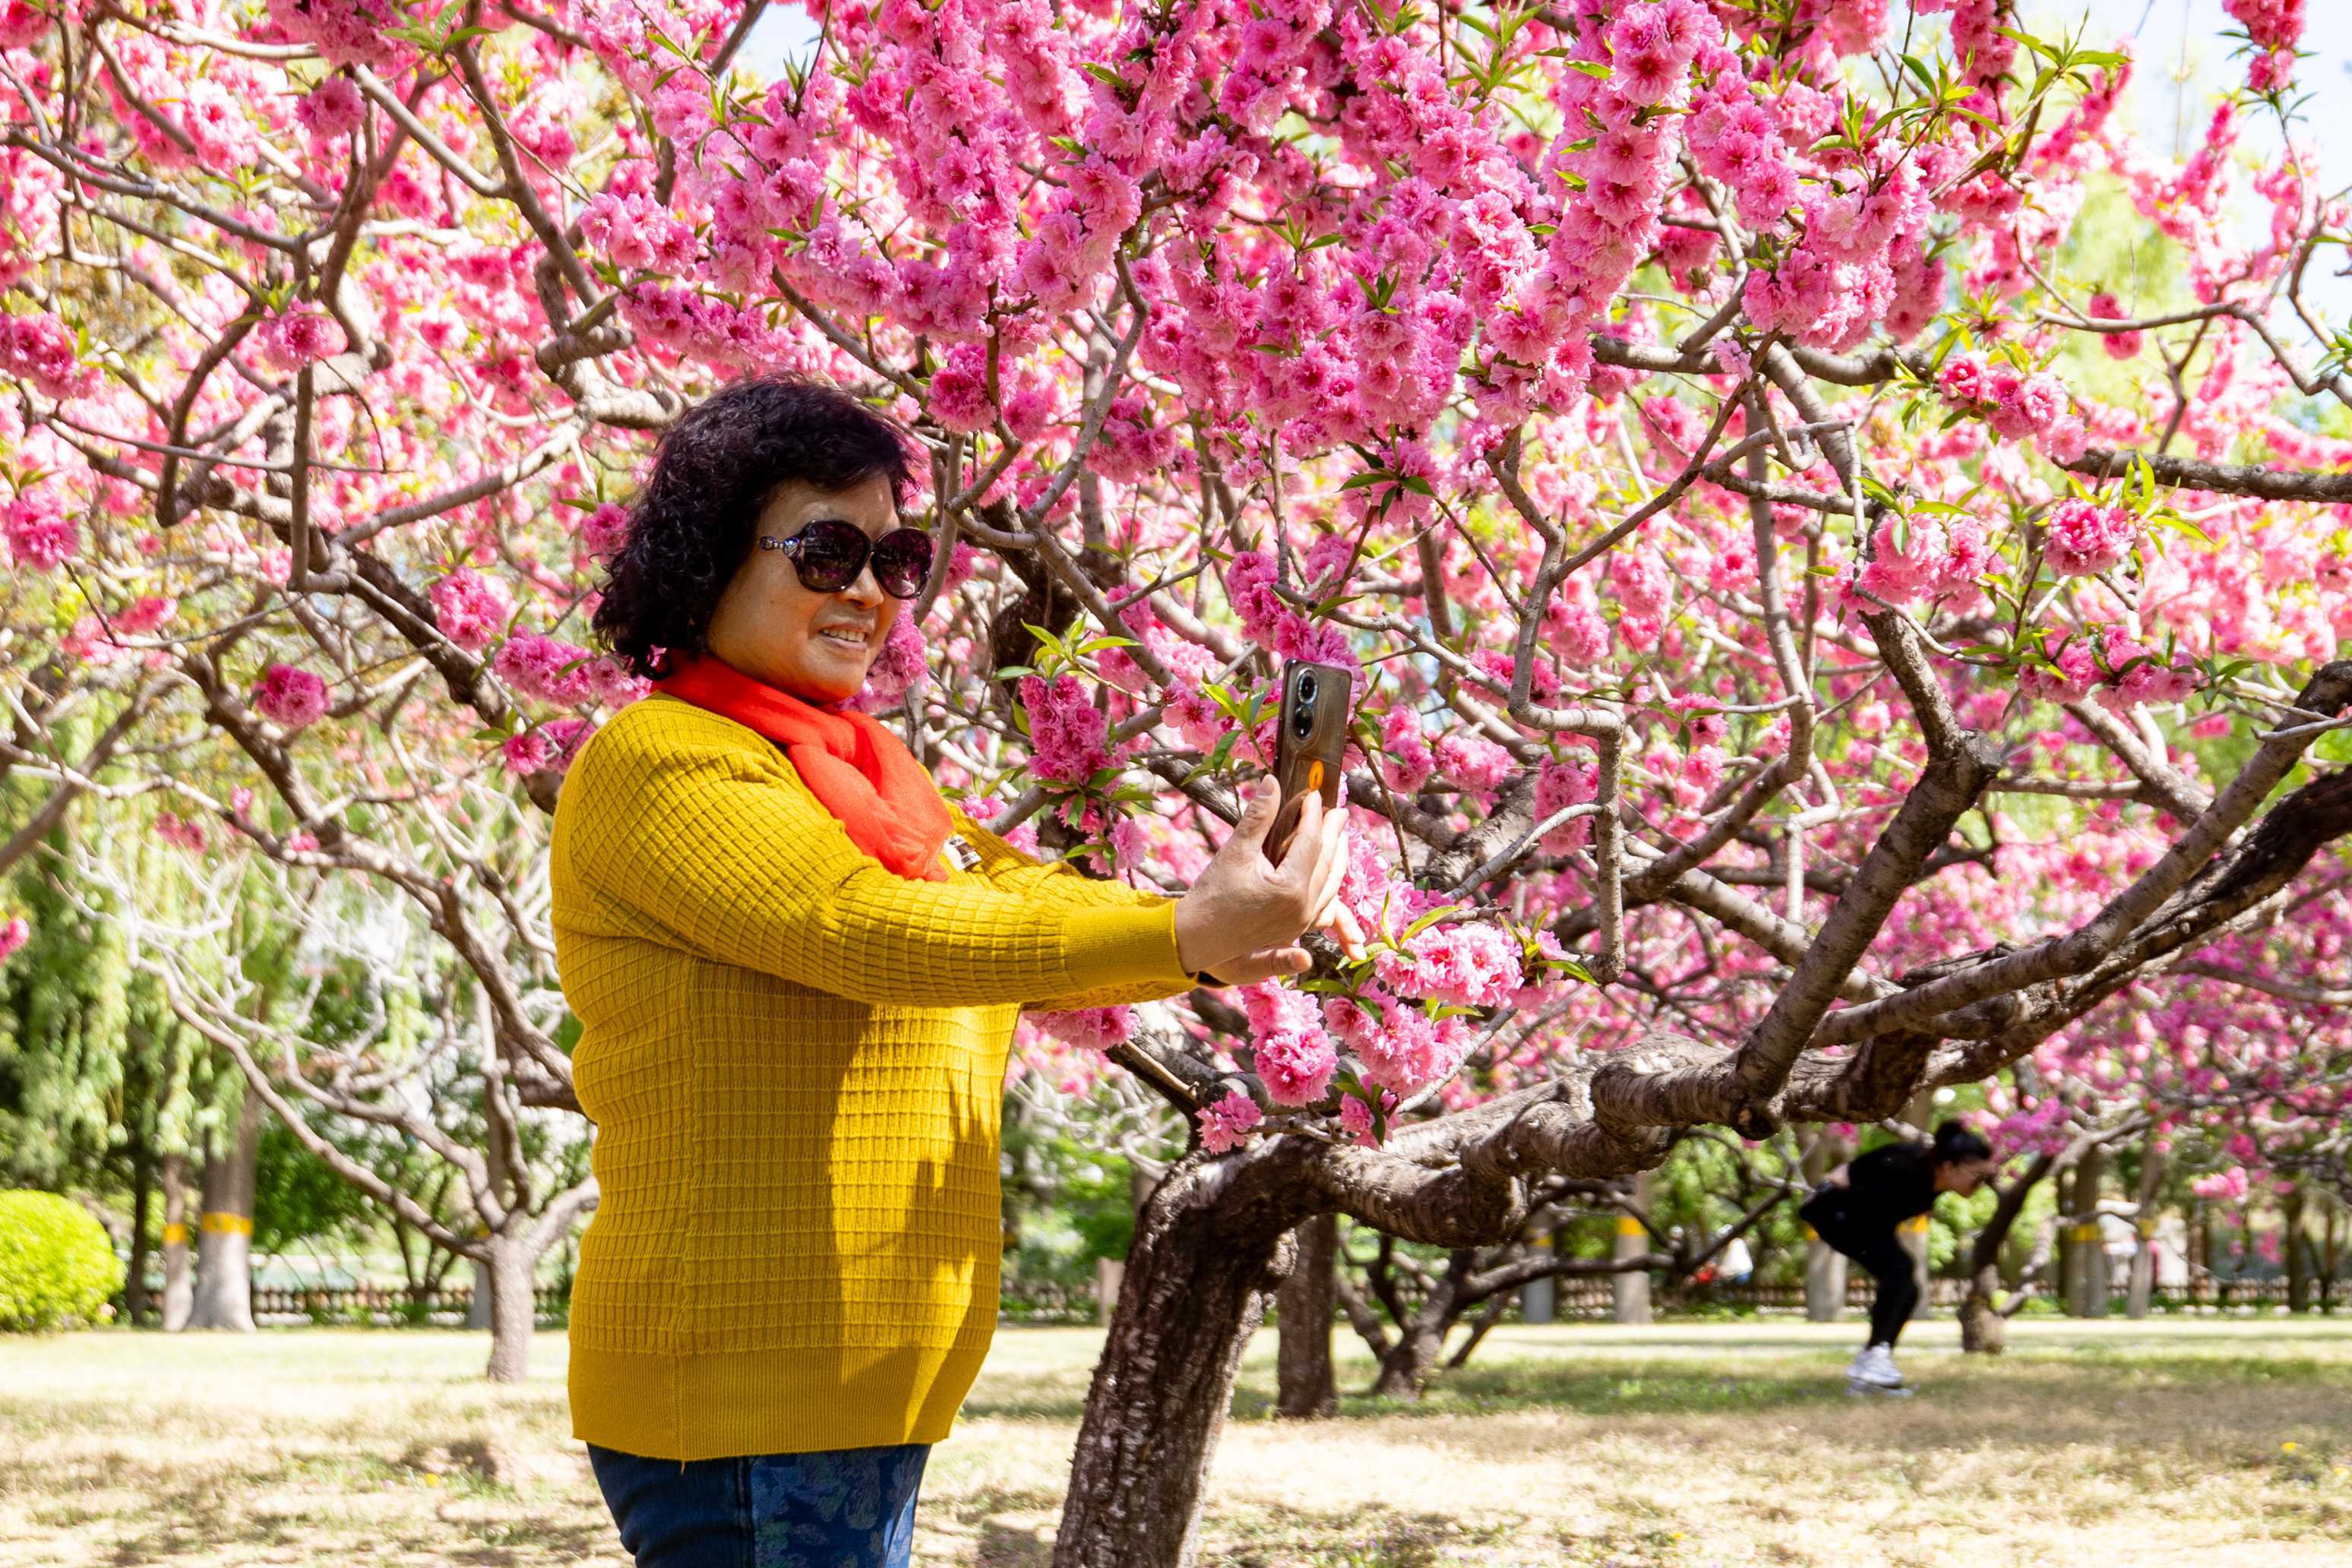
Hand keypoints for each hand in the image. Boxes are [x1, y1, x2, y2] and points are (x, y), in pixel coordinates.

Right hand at [1173, 776, 1354, 984]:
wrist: (1195, 939)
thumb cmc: (1211, 895)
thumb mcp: (1235, 852)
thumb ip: (1259, 817)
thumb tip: (1272, 781)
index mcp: (1291, 888)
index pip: (1310, 842)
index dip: (1314, 815)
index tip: (1315, 794)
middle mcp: (1304, 908)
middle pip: (1328, 862)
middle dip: (1334, 834)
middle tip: (1340, 811)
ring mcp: (1302, 922)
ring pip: (1332, 885)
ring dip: (1337, 858)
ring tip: (1339, 835)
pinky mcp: (1296, 929)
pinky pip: (1325, 904)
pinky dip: (1330, 884)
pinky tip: (1328, 871)